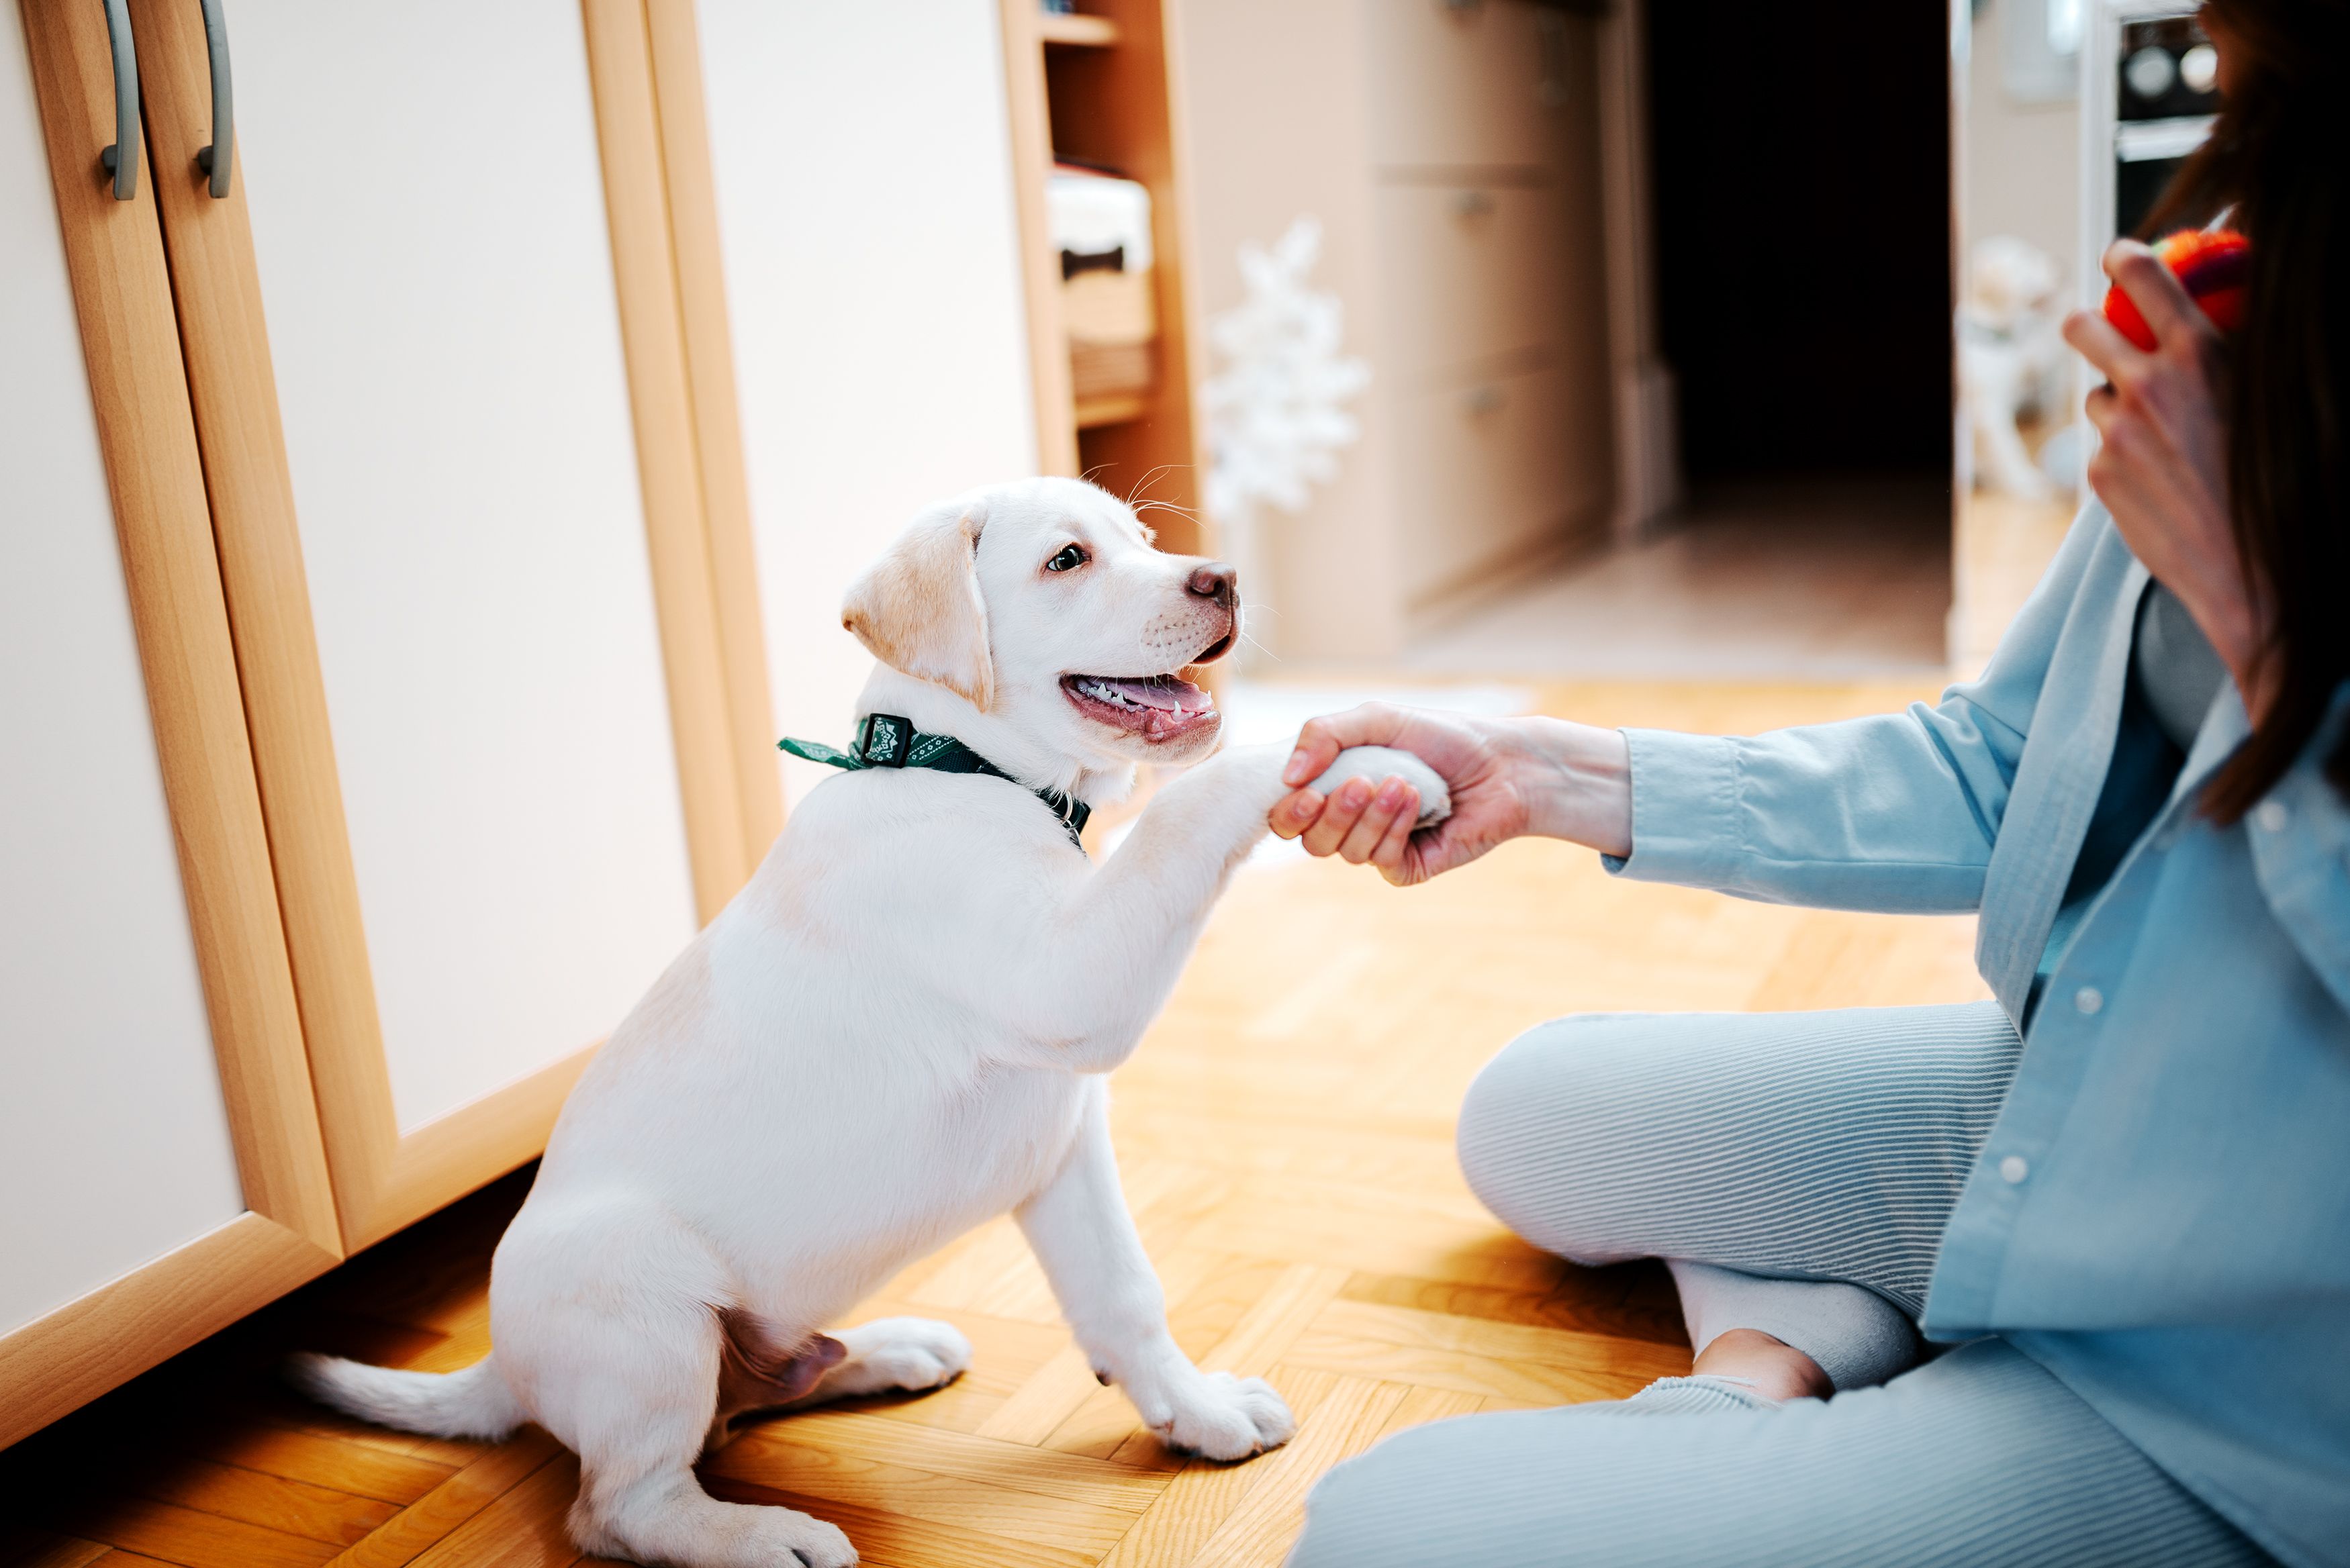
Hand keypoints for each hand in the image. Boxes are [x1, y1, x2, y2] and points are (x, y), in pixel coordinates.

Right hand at [1266, 704, 1631, 885]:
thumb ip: (1324, 733)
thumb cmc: (1442, 738)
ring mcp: (1379, 846)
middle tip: (1359, 783)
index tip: (1305, 791)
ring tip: (1404, 784)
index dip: (1288, 811)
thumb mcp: (1378, 719)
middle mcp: (1351, 822)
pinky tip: (1417, 801)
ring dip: (1371, 815)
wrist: (1503, 763)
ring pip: (1345, 851)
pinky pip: (1381, 861)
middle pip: (1310, 840)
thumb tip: (1288, 774)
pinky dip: (1394, 828)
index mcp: (1335, 787)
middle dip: (1331, 814)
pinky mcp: (1408, 867)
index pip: (1288, 815)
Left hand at [2063, 239, 2268, 713]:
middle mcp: (2149, 386)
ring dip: (2119, 401)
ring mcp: (2118, 432)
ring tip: (2165, 432)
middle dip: (2087, 322)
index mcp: (2200, 355)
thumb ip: (2239, 344)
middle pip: (2081, 326)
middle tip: (2100, 328)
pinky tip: (2163, 476)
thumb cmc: (2283, 478)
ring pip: (2098, 394)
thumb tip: (2233, 299)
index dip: (2124, 257)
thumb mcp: (2272, 393)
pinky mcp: (2100, 474)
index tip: (2120, 255)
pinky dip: (2124, 449)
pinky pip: (2103, 444)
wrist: (2255, 567)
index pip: (2143, 275)